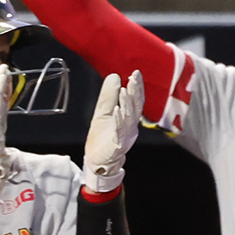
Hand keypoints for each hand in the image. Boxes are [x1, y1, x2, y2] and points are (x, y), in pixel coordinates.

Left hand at [82, 72, 143, 193]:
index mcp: (129, 118)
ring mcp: (125, 135)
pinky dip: (119, 120)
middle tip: (134, 78)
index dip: (137, 87)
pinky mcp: (117, 144)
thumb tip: (114, 76)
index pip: (135, 100)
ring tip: (124, 90)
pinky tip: (117, 110)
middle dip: (136, 92)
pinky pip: (119, 131)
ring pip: (129, 118)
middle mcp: (131, 126)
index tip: (136, 73)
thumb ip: (108, 95)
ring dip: (127, 104)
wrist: (97, 161)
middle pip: (136, 107)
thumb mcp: (102, 112)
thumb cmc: (102, 137)